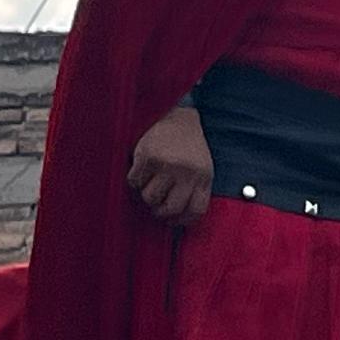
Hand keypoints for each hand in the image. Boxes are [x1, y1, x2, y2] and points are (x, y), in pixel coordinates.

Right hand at [128, 101, 211, 229]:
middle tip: (156, 206)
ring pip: (149, 197)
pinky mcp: (148, 157)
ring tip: (151, 182)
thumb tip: (178, 220)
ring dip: (146, 194)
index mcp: (204, 176)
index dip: (182, 221)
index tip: (173, 220)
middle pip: (171, 208)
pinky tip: (142, 169)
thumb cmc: (188, 148)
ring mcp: (167, 164)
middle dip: (160, 212)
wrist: (176, 118)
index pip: (196, 210)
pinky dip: (135, 180)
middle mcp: (187, 172)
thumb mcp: (201, 167)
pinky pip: (135, 182)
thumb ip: (194, 190)